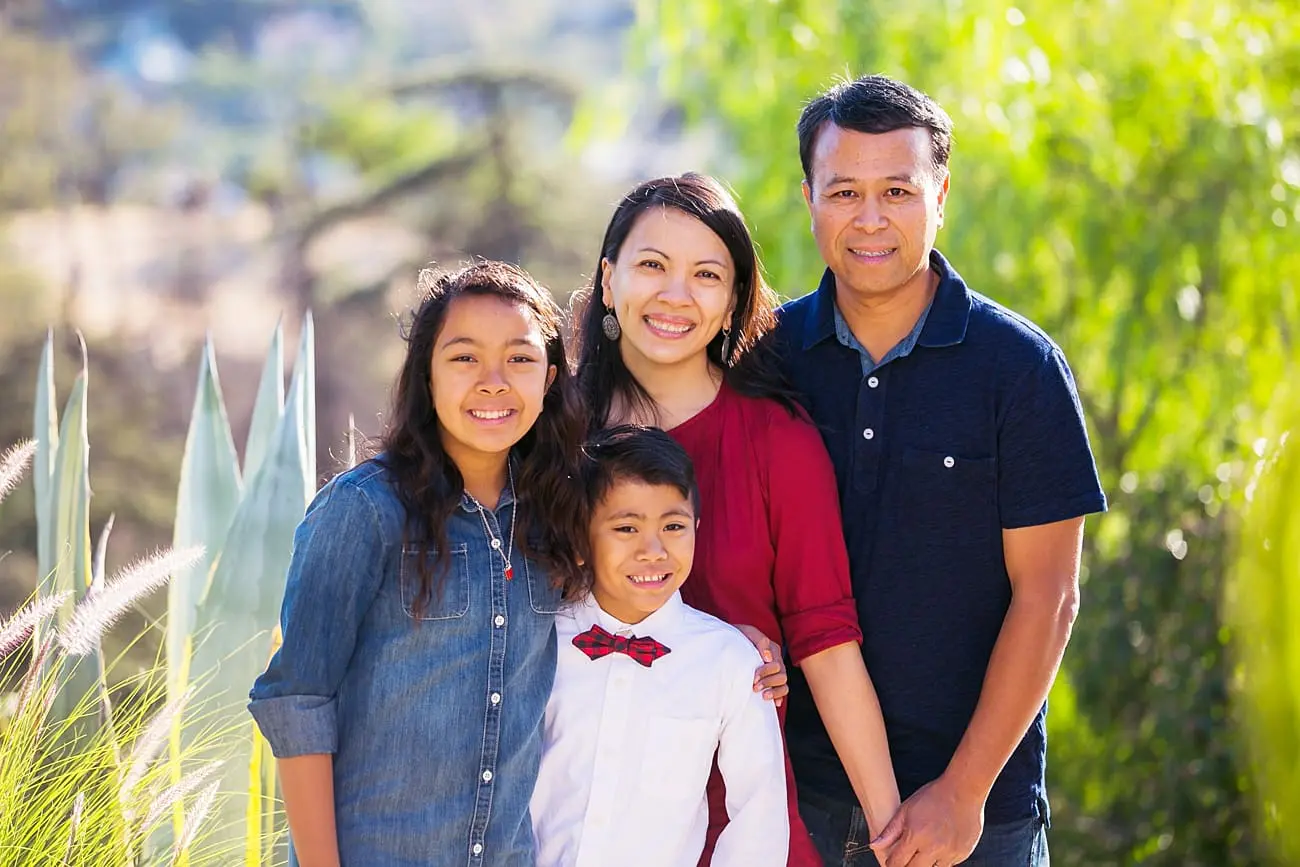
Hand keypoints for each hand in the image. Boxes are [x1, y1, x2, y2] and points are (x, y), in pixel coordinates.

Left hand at [734, 624, 786, 705]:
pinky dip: (779, 696)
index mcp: (773, 650)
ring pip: (783, 685)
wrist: (730, 640)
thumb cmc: (739, 636)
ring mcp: (774, 672)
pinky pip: (781, 690)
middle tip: (755, 687)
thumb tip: (768, 658)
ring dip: (775, 692)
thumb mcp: (749, 633)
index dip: (766, 673)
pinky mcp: (770, 681)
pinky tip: (774, 703)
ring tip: (763, 696)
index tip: (754, 678)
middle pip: (782, 676)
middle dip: (769, 682)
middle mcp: (776, 662)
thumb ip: (760, 641)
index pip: (777, 665)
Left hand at [869, 775, 983, 866]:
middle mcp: (932, 847)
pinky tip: (938, 848)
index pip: (897, 863)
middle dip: (907, 866)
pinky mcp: (961, 854)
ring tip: (924, 852)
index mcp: (915, 835)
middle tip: (907, 858)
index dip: (892, 864)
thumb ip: (890, 831)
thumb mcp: (906, 809)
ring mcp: (949, 852)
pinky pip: (947, 866)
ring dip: (925, 864)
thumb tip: (874, 845)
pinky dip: (940, 861)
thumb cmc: (934, 796)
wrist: (963, 791)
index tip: (892, 861)